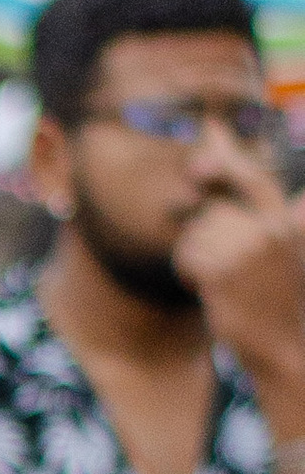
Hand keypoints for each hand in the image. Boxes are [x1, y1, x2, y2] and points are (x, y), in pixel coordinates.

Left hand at [173, 160, 304, 402]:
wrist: (285, 348)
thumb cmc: (277, 299)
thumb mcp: (281, 250)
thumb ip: (262, 206)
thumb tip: (251, 165)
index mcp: (285, 221)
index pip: (251, 178)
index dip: (228, 153)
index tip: (209, 125)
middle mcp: (268, 230)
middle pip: (212, 210)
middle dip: (206, 234)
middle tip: (225, 265)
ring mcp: (246, 251)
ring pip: (196, 233)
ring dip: (198, 256)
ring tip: (222, 280)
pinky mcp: (223, 274)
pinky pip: (187, 255)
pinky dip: (190, 271)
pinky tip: (208, 287)